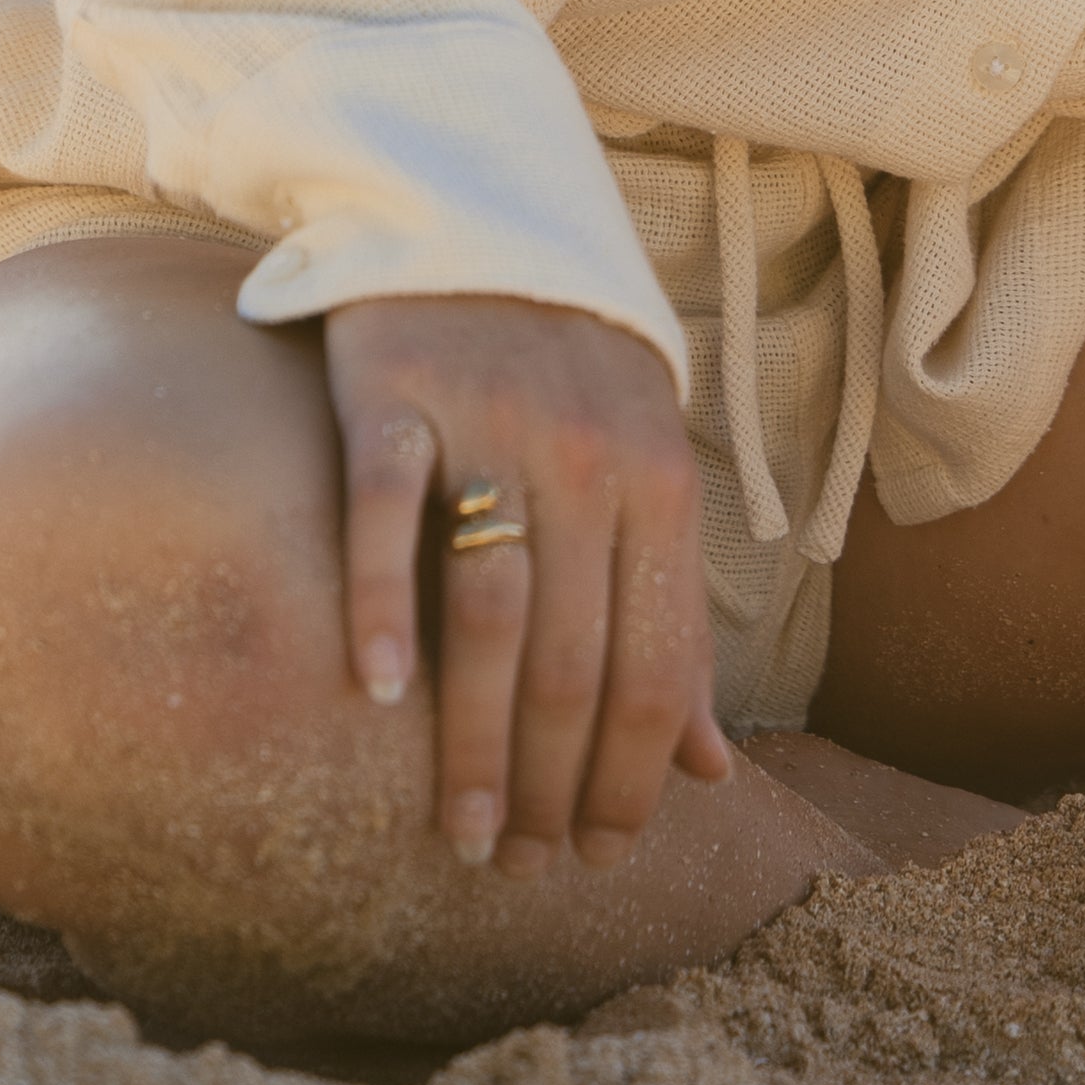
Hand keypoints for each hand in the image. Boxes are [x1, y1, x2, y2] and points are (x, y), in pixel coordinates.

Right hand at [322, 291, 732, 876]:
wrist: (481, 215)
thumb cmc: (574, 377)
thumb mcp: (648, 479)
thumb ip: (672, 619)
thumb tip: (709, 773)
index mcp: (662, 485)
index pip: (656, 667)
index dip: (631, 778)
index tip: (596, 858)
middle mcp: (588, 458)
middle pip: (576, 659)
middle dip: (550, 785)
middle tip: (514, 869)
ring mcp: (492, 422)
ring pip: (490, 610)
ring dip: (473, 740)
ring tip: (458, 834)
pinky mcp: (396, 390)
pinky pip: (386, 511)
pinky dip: (380, 604)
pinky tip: (375, 695)